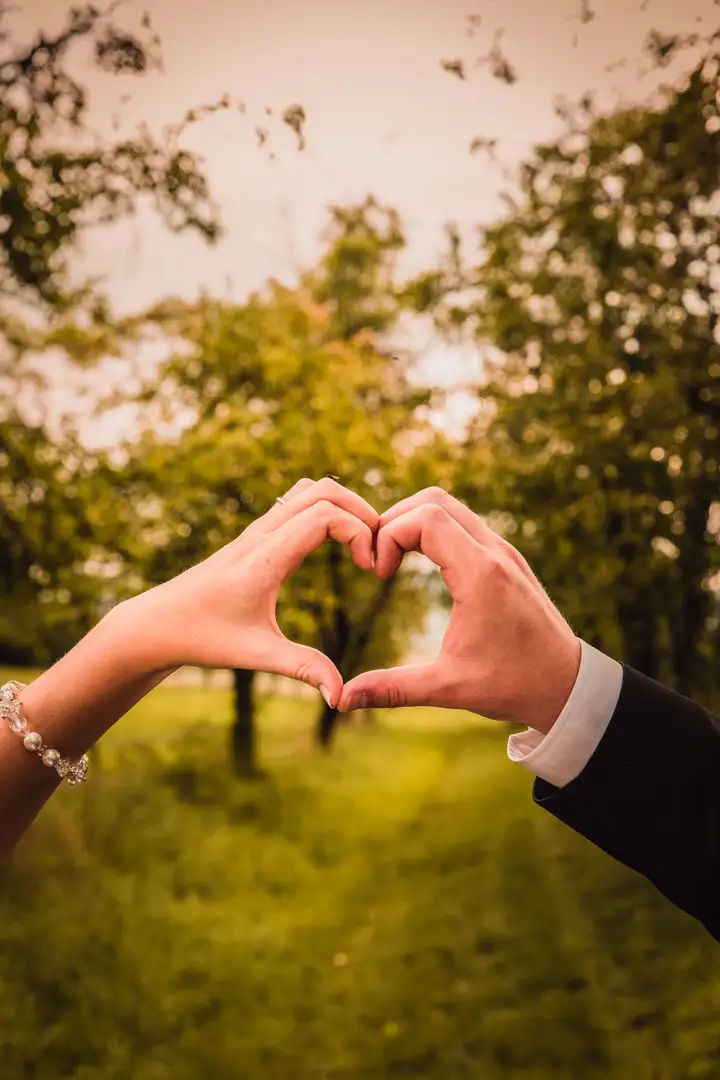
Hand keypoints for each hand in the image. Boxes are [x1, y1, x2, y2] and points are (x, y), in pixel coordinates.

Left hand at [114, 477, 378, 707]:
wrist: (158, 623)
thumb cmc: (204, 638)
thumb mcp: (256, 655)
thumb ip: (303, 669)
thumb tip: (340, 698)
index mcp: (265, 558)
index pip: (323, 515)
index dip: (359, 532)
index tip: (370, 569)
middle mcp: (262, 534)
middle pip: (322, 489)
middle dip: (360, 510)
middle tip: (378, 549)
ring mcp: (257, 530)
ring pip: (309, 489)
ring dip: (344, 506)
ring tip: (363, 543)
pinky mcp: (255, 535)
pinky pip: (296, 502)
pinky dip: (326, 509)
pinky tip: (336, 545)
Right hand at [339, 488, 580, 733]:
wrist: (568, 685)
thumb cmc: (513, 684)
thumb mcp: (449, 688)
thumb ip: (394, 689)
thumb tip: (343, 700)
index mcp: (480, 574)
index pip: (424, 518)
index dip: (388, 535)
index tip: (378, 574)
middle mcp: (494, 552)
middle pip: (434, 499)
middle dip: (395, 520)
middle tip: (378, 559)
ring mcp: (504, 551)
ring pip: (451, 506)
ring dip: (415, 522)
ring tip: (394, 560)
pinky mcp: (507, 558)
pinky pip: (465, 523)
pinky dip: (436, 530)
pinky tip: (422, 564)